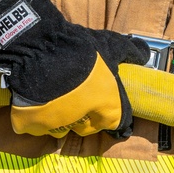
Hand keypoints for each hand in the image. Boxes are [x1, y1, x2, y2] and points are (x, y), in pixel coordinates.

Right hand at [0, 0, 147, 137]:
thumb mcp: (109, 45)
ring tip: (56, 97)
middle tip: (79, 95)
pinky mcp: (30, 124)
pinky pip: (34, 126)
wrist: (39, 47)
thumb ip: (128, 51)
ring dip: (61, 118)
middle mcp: (82, 123)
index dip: (111, 111)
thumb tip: (143, 53)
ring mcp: (55, 125)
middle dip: (86, 115)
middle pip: (87, 127)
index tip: (106, 105)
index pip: (116, 122)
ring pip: (61, 128)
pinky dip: (34, 117)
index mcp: (107, 108)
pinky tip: (35, 100)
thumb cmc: (79, 48)